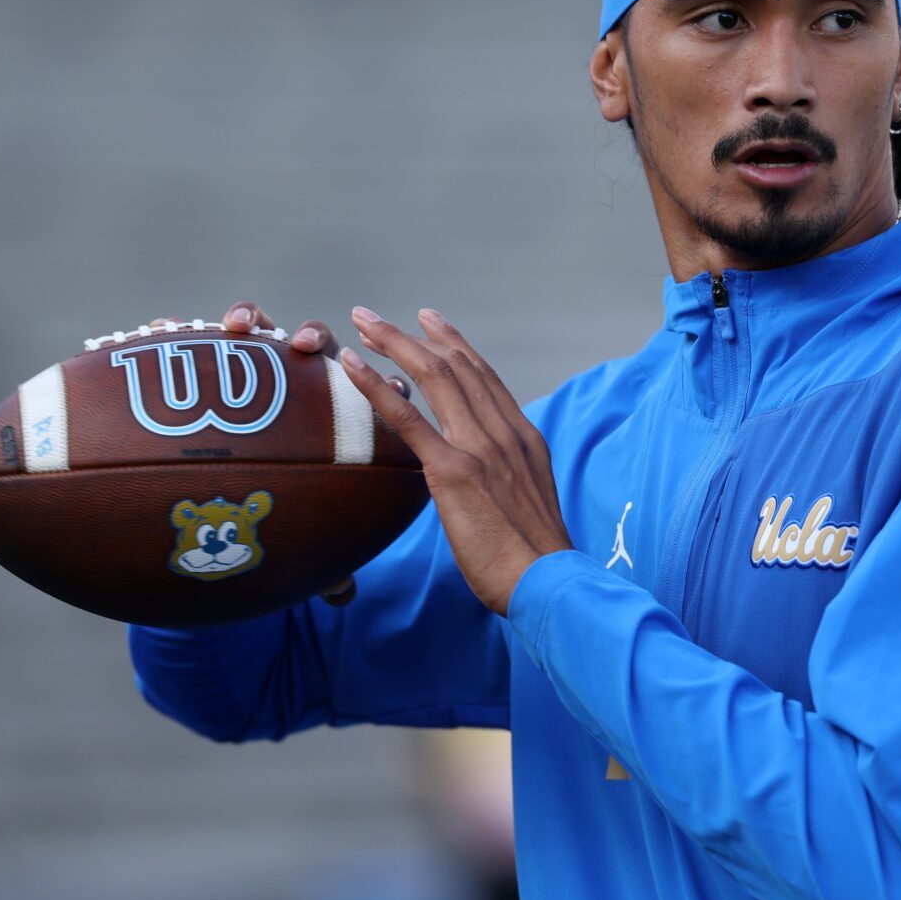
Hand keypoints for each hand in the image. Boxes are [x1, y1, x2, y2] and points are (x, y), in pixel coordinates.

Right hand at [149, 301, 410, 604]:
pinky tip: (160, 328)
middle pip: (313, 349)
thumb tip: (342, 595)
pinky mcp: (203, 367)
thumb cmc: (274, 519)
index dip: (378, 382)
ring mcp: (249, 372)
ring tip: (236, 327)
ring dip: (251, 320)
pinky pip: (190, 341)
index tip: (376, 386)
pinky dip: (178, 330)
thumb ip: (325, 561)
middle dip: (311, 337)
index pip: (368, 391)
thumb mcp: (303, 540)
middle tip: (301, 348)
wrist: (218, 503)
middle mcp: (296, 385)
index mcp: (336, 418)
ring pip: (256, 334)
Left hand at [340, 306, 571, 615]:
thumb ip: (507, 479)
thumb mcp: (530, 503)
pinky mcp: (454, 471)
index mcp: (522, 438)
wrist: (548, 580)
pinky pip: (409, 418)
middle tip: (376, 319)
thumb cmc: (537, 559)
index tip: (429, 323)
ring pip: (435, 377)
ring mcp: (480, 448)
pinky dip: (376, 386)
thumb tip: (485, 482)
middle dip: (414, 336)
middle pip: (456, 367)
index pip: (484, 377)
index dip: (454, 345)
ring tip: (361, 324)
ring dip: (393, 344)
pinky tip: (352, 365)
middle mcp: (503, 433)